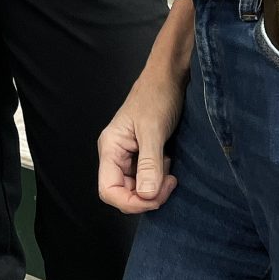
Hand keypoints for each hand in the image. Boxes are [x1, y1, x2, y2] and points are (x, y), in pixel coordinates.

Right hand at [97, 66, 185, 213]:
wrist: (170, 77)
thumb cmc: (157, 96)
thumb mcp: (153, 131)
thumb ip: (148, 164)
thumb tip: (145, 195)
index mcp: (110, 148)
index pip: (108, 190)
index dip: (130, 202)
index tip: (154, 198)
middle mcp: (116, 154)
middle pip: (122, 192)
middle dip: (147, 196)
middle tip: (169, 184)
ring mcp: (129, 155)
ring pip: (136, 187)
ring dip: (154, 187)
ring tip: (169, 169)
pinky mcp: (142, 154)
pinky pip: (147, 178)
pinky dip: (159, 178)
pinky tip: (168, 164)